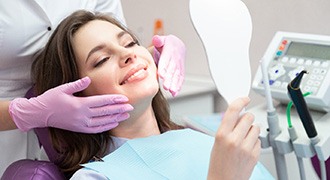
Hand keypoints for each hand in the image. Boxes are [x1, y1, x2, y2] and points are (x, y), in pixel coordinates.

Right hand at [9, 77, 133, 132]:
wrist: (39, 114)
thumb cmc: (50, 99)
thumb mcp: (62, 88)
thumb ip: (77, 84)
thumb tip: (88, 79)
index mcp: (79, 104)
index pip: (102, 102)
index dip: (114, 100)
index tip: (125, 99)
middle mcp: (82, 115)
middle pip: (105, 112)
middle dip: (119, 109)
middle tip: (131, 107)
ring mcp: (81, 124)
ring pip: (103, 122)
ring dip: (116, 118)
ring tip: (126, 115)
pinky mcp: (79, 129)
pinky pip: (96, 129)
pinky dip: (106, 126)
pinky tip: (114, 123)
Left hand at [152, 35, 185, 96]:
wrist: (178, 45)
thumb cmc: (167, 44)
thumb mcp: (162, 39)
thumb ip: (159, 40)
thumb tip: (156, 39)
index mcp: (170, 52)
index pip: (166, 60)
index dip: (164, 67)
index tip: (161, 75)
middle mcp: (176, 60)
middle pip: (172, 70)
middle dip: (169, 79)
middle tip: (165, 86)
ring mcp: (179, 66)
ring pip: (177, 76)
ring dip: (174, 84)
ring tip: (171, 91)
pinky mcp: (181, 71)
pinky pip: (180, 79)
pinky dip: (178, 86)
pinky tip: (174, 93)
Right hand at [208, 97, 260, 179]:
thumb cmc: (218, 163)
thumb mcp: (217, 141)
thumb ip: (227, 127)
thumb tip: (238, 114)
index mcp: (222, 135)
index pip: (233, 110)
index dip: (240, 101)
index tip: (245, 99)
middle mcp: (234, 140)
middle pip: (248, 117)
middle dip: (246, 118)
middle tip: (242, 124)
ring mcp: (246, 148)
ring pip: (256, 127)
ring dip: (251, 130)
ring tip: (243, 139)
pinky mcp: (255, 154)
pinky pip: (259, 140)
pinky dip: (254, 141)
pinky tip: (247, 148)